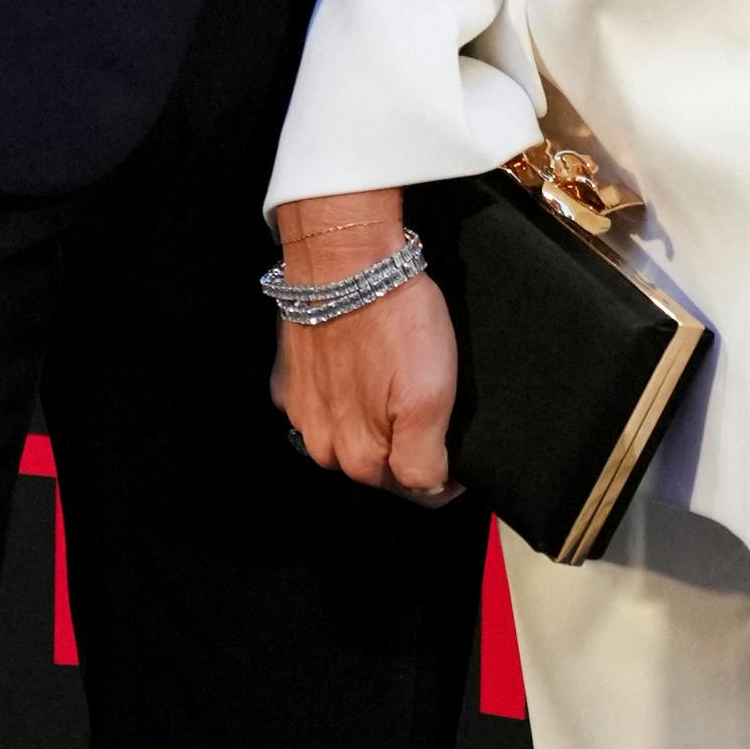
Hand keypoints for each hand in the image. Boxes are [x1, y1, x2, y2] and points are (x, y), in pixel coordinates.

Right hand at [268, 185, 463, 502]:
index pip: (415, 489)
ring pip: (350, 433)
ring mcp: (301, 411)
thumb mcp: (430, 400)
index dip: (445, 472)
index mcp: (361, 457)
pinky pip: (325, 401)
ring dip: (373, 416)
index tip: (459, 442)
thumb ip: (426, 462)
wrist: (345, 258)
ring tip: (397, 374)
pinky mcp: (290, 379)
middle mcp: (324, 445)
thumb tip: (432, 489)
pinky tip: (363, 359)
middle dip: (407, 444)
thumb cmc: (395, 321)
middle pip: (380, 465)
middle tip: (430, 400)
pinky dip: (344, 390)